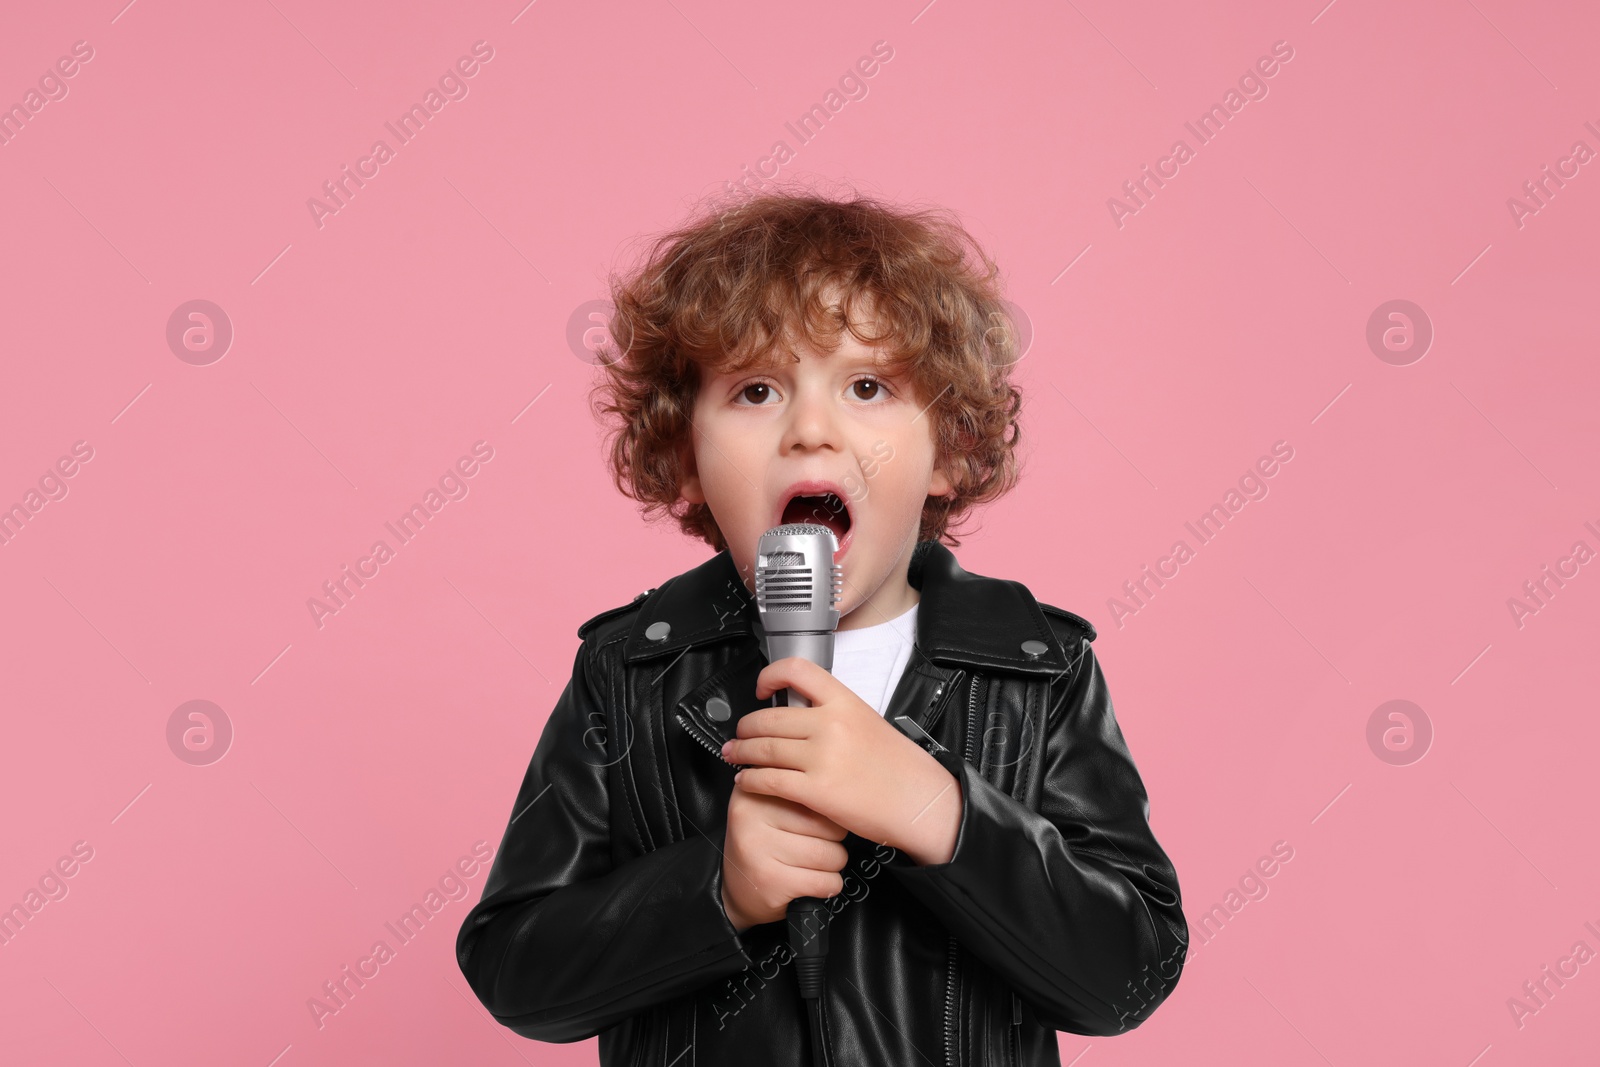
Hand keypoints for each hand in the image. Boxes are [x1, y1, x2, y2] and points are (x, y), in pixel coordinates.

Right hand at [720, 784, 849, 932]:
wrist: (738, 890)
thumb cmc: (765, 843)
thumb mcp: (771, 807)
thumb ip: (797, 791)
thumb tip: (839, 789)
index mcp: (754, 790)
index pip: (814, 794)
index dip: (827, 811)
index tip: (819, 820)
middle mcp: (750, 816)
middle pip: (826, 825)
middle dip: (835, 840)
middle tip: (820, 844)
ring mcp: (758, 849)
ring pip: (829, 855)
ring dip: (834, 864)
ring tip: (818, 864)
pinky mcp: (770, 881)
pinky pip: (824, 881)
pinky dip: (830, 885)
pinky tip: (815, 882)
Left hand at [722, 657, 963, 866]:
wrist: (921, 802)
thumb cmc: (900, 767)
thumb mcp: (869, 722)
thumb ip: (834, 714)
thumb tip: (799, 714)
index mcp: (845, 702)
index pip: (798, 671)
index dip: (770, 676)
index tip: (762, 689)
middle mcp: (831, 724)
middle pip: (769, 717)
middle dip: (745, 727)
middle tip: (739, 734)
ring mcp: (822, 758)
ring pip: (764, 749)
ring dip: (742, 752)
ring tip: (735, 755)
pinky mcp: (817, 791)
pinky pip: (769, 780)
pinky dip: (751, 780)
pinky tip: (747, 781)